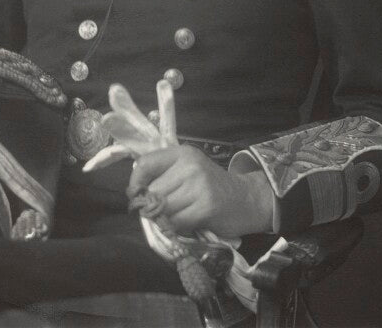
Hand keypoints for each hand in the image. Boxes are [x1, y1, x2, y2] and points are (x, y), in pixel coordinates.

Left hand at [128, 145, 272, 237]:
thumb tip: (135, 194)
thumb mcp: (188, 171)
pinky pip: (176, 222)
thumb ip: (163, 175)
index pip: (145, 164)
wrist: (246, 199)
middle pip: (153, 191)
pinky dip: (176, 228)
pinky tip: (185, 224)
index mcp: (182, 153)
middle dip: (153, 206)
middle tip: (162, 212)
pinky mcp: (206, 206)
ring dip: (164, 219)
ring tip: (176, 218)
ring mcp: (199, 185)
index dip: (135, 183)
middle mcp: (189, 165)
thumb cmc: (211, 187)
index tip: (137, 196)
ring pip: (163, 208)